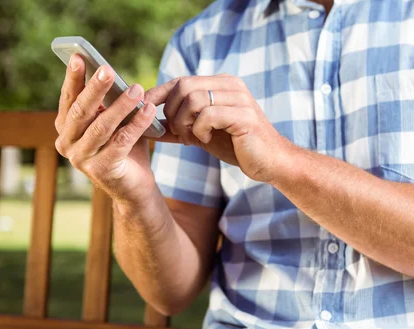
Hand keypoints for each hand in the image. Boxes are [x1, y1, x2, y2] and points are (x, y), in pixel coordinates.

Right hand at [54, 54, 158, 204]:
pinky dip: (136, 124)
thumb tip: (112, 75)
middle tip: (108, 69)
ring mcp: (82, 159)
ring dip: (121, 105)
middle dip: (95, 89)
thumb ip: (109, 104)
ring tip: (137, 89)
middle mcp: (67, 143)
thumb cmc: (124, 150)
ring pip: (102, 126)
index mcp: (66, 128)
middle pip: (82, 111)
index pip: (69, 99)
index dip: (74, 78)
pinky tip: (149, 110)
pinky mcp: (101, 170)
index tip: (80, 57)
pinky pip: (121, 141)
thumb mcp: (115, 123)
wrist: (135, 187)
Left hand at [145, 75, 292, 182]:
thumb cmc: (237, 147)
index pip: (180, 81)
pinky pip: (207, 115)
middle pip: (183, 87)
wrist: (270, 162)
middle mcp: (230, 85)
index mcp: (221, 84)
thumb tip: (146, 127)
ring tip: (193, 139)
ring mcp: (239, 98)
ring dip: (184, 124)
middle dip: (172, 113)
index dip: (158, 94)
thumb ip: (178, 127)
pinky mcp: (244, 115)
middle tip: (180, 134)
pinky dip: (200, 130)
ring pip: (193, 100)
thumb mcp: (201, 134)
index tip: (144, 110)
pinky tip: (207, 140)